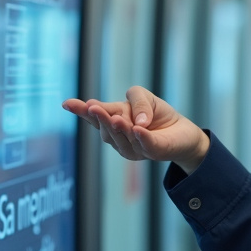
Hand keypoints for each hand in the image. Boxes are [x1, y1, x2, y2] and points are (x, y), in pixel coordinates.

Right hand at [62, 85, 209, 172]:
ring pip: (123, 138)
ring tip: (116, 118)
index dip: (81, 111)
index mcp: (114, 122)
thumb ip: (136, 101)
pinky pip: (147, 145)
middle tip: (93, 108)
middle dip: (101, 119)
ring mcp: (136, 149)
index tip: (67, 103)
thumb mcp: (145, 97)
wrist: (183, 132)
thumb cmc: (158, 115)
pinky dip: (141, 137)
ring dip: (119, 128)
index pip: (94, 117)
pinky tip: (137, 129)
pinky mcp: (155, 152)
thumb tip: (135, 120)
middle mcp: (120, 139)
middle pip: (107, 129)